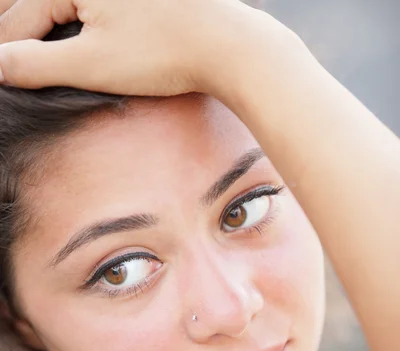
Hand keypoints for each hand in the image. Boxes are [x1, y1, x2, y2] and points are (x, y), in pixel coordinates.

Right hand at [0, 0, 271, 93]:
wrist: (224, 44)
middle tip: (8, 58)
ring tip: (27, 46)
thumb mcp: (92, 64)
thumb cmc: (162, 52)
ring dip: (38, 21)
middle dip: (16, 30)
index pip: (21, 19)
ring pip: (58, 2)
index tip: (2, 74)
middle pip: (33, 2)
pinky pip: (85, 4)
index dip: (6, 52)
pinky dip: (68, 17)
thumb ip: (36, 64)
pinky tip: (64, 29)